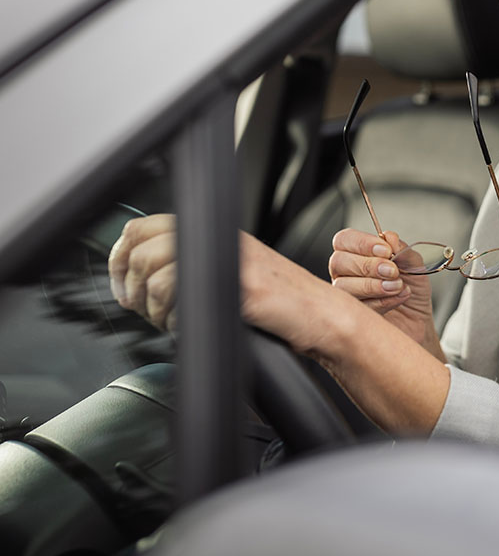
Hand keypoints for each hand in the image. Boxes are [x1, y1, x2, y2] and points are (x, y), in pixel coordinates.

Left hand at [109, 214, 360, 355]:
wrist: (321, 315)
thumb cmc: (280, 301)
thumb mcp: (232, 270)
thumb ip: (193, 264)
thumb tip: (139, 275)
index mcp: (216, 231)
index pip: (143, 228)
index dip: (120, 258)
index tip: (123, 286)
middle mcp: (222, 240)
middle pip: (143, 253)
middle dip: (133, 290)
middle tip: (145, 310)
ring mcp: (232, 263)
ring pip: (158, 280)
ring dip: (155, 312)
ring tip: (171, 322)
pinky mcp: (241, 289)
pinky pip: (186, 304)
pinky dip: (179, 323)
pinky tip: (192, 327)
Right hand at [329, 229, 438, 351]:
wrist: (419, 318)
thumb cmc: (411, 288)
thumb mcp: (414, 264)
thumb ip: (402, 249)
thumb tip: (389, 237)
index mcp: (357, 254)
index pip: (344, 239)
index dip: (362, 242)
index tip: (385, 250)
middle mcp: (347, 273)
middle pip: (339, 261)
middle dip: (368, 265)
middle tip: (392, 271)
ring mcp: (346, 295)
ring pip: (344, 286)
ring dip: (373, 285)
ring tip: (396, 286)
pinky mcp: (352, 316)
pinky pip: (357, 306)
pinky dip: (382, 301)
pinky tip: (397, 297)